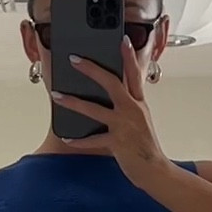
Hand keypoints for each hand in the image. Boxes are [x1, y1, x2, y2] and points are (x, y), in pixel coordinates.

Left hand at [51, 36, 167, 183]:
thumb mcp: (140, 121)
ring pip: (95, 109)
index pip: (134, 74)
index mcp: (139, 103)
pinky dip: (79, 140)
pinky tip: (66, 137)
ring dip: (73, 102)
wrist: (155, 171)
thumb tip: (110, 96)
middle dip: (91, 69)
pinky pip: (93, 140)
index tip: (121, 39)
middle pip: (111, 83)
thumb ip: (127, 106)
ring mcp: (125, 126)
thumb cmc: (145, 146)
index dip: (128, 56)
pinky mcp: (118, 143)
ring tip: (56, 95)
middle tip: (74, 59)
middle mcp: (133, 110)